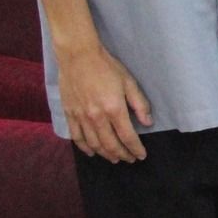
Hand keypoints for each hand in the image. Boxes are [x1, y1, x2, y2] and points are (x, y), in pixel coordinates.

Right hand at [55, 44, 151, 162]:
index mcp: (114, 109)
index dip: (135, 148)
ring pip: (94, 144)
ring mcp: (81, 117)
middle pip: (110, 144)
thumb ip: (139, 104)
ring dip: (105, 154)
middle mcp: (97, 117)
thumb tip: (148, 123)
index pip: (127, 136)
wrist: (78, 57)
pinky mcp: (69, 114)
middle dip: (122, 154)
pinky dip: (84, 147)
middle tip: (129, 159)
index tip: (141, 155)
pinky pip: (77, 136)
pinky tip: (92, 152)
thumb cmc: (107, 67)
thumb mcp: (129, 82)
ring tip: (114, 159)